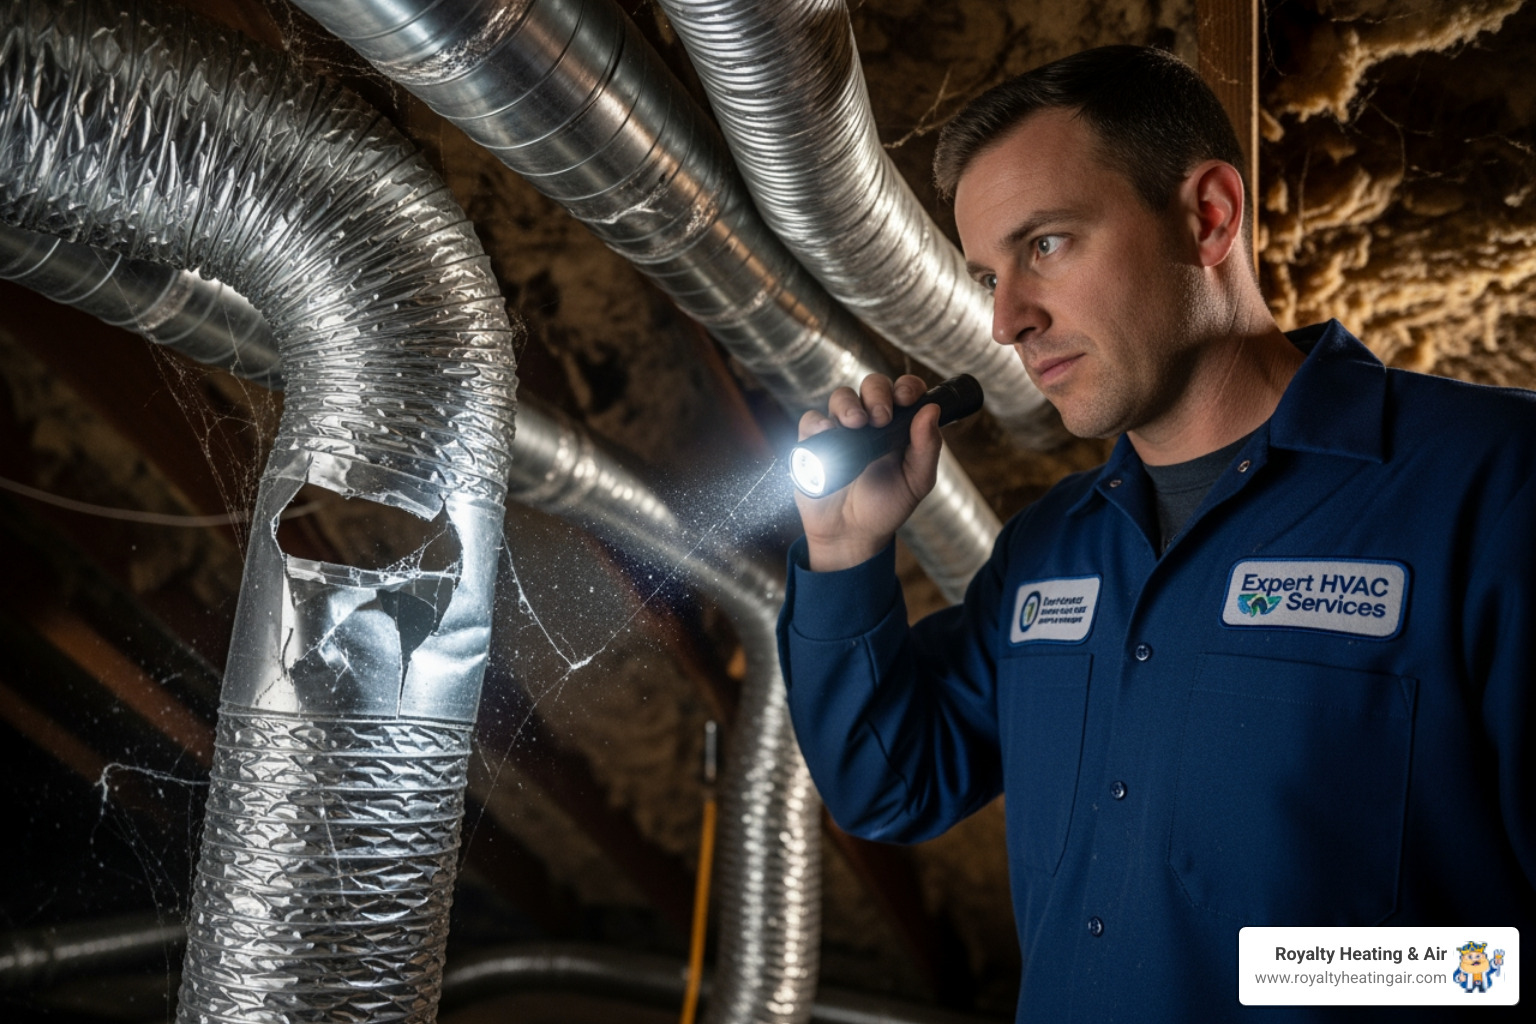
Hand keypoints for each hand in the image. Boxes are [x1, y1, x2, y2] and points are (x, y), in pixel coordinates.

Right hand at [795, 373, 942, 571]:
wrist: (851, 534)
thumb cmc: (885, 506)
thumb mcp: (916, 481)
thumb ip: (927, 447)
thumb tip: (931, 410)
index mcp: (898, 426)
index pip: (904, 391)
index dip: (907, 386)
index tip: (908, 397)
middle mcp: (869, 422)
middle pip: (872, 386)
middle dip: (878, 393)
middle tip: (882, 417)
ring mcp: (840, 430)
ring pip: (841, 397)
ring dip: (849, 404)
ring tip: (855, 424)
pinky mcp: (813, 442)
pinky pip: (811, 420)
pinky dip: (818, 422)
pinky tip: (827, 432)